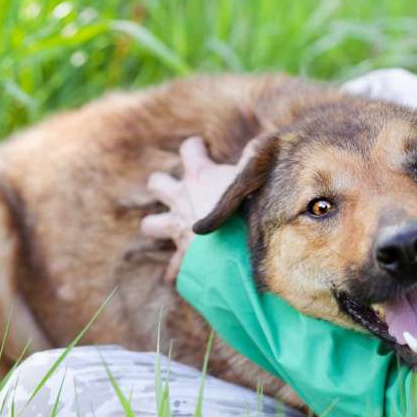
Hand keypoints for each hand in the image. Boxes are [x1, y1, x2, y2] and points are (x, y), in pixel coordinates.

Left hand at [141, 136, 252, 280]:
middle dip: (161, 185)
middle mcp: (181, 199)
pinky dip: (176, 269)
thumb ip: (254, 160)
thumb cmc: (249, 211)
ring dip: (156, 224)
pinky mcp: (183, 255)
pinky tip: (177, 275)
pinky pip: (174, 265)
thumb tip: (266, 141)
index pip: (189, 149)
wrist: (240, 251)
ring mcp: (177, 228)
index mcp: (199, 176)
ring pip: (150, 224)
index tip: (202, 148)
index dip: (195, 147)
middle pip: (157, 183)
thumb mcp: (255, 178)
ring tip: (168, 227)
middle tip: (177, 189)